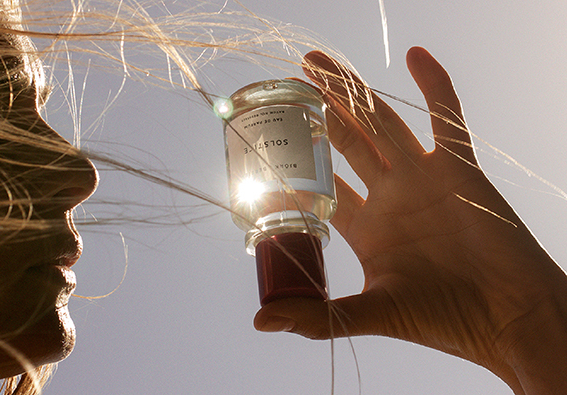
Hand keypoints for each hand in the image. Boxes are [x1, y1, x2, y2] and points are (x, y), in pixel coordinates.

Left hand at [254, 47, 566, 394]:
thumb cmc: (445, 320)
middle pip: (344, 143)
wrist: (509, 317)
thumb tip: (259, 322)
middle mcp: (389, 197)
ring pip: (381, 123)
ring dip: (352, 91)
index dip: (291, 169)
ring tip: (317, 64)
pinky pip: (447, 118)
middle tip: (289, 84)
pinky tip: (415, 56)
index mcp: (365, 228)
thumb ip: (317, 317)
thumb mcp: (372, 314)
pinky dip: (435, 86)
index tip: (262, 147)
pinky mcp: (460, 169)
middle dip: (317, 112)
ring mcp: (422, 179)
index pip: (318, 188)